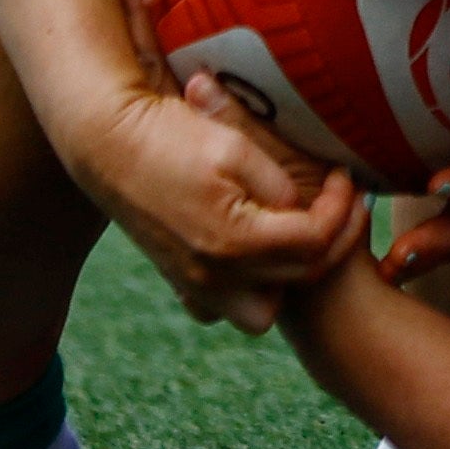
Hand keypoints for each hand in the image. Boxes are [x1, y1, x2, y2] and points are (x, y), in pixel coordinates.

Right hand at [68, 71, 368, 331]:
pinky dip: (242, 291)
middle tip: (339, 202)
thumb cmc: (172, 136)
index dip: (341, 207)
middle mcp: (214, 276)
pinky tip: (250, 255)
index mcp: (235, 241)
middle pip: (301, 276)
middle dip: (332, 238)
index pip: (315, 240)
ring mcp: (194, 284)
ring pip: (262, 312)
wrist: (106, 144)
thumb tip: (301, 210)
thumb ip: (279, 187)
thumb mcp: (237, 149)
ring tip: (297, 236)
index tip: (343, 175)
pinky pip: (221, 310)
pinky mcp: (179, 280)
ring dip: (288, 279)